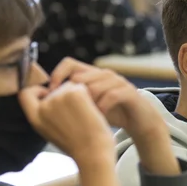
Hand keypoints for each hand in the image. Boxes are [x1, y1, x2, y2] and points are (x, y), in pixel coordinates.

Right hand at [18, 82, 113, 164]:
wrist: (93, 153)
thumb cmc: (77, 146)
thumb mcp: (50, 132)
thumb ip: (45, 114)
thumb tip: (49, 94)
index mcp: (35, 118)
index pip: (25, 93)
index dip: (36, 90)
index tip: (47, 94)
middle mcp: (44, 107)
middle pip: (54, 89)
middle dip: (66, 96)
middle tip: (77, 114)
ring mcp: (58, 98)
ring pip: (69, 86)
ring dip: (78, 96)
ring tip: (84, 116)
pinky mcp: (74, 94)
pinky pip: (81, 87)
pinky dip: (88, 96)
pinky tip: (90, 111)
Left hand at [50, 58, 179, 175]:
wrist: (140, 122)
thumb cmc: (112, 114)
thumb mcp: (88, 105)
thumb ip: (72, 99)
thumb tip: (46, 99)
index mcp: (92, 74)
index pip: (68, 63)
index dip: (57, 76)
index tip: (50, 95)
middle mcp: (104, 74)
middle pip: (79, 77)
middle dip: (72, 96)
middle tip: (70, 113)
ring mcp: (118, 82)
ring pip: (94, 86)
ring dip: (88, 104)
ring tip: (85, 118)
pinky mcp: (129, 92)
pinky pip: (111, 95)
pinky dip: (102, 107)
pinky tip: (99, 117)